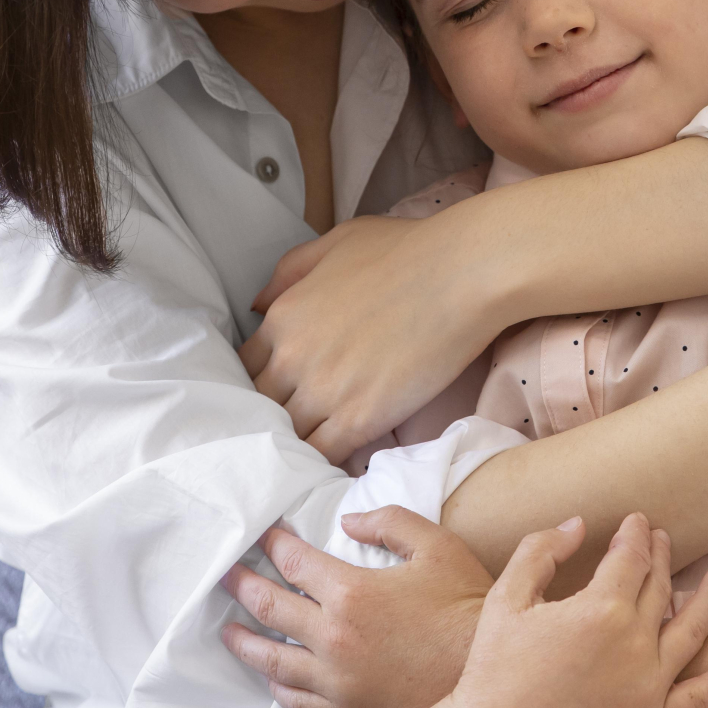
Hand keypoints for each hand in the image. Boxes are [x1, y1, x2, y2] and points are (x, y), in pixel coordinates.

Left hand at [221, 507, 492, 707]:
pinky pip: (297, 699)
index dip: (273, 544)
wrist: (489, 673)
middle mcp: (334, 638)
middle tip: (225, 576)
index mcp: (351, 592)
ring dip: (245, 642)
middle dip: (242, 587)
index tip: (263, 536)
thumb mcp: (435, 545)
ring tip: (229, 632)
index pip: (293, 562)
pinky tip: (271, 674)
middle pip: (270, 608)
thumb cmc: (464, 603)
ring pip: (272, 661)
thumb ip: (388, 522)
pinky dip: (277, 683)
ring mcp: (337, 680)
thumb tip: (346, 522)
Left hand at [241, 212, 507, 462]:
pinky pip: (323, 455)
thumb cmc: (404, 250)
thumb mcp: (335, 243)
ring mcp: (323, 393)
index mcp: (282, 316)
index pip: (247, 367)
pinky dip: (324, 462)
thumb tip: (256, 305)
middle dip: (276, 415)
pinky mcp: (358, 420)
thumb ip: (290, 271)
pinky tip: (333, 464)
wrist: (460, 275)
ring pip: (289, 436)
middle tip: (297, 421)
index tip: (281, 388)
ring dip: (299, 443)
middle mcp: (292, 358)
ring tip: (314, 449)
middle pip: (262, 406)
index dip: (262, 381)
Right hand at [442, 512, 707, 707]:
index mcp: (600, 609)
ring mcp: (650, 685)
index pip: (630, 558)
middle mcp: (635, 644)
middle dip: (661, 558)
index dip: (635, 535)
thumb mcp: (506, 596)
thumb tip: (579, 524)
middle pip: (659, 588)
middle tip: (663, 538)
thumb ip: (541, 550)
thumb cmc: (494, 667)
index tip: (636, 521)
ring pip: (691, 631)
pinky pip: (704, 697)